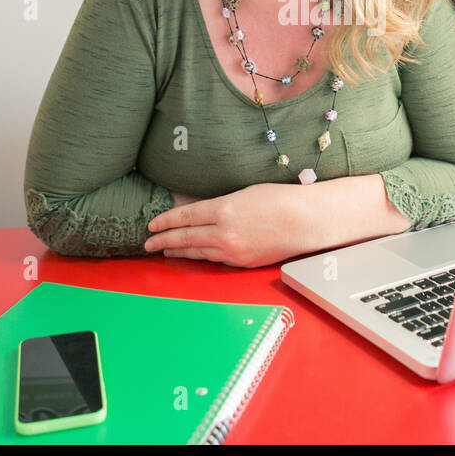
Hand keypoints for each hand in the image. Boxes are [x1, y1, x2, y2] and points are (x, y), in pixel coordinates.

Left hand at [145, 182, 319, 267]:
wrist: (306, 221)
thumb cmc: (280, 199)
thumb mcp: (244, 193)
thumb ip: (220, 204)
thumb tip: (201, 212)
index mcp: (224, 209)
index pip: (185, 217)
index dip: (165, 221)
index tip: (152, 225)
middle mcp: (225, 232)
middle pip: (186, 238)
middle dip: (164, 241)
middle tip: (148, 244)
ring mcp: (234, 250)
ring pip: (198, 252)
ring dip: (180, 252)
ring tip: (166, 251)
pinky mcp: (243, 262)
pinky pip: (217, 259)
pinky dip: (203, 256)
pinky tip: (195, 255)